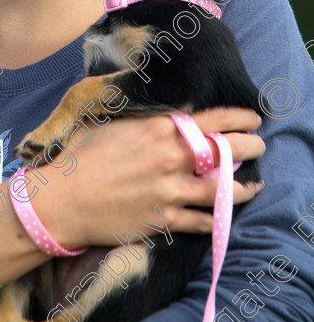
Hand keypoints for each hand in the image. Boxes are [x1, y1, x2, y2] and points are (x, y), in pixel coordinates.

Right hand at [34, 107, 264, 248]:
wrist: (62, 199)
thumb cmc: (80, 154)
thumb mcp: (109, 119)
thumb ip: (141, 110)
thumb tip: (161, 100)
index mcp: (158, 128)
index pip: (212, 119)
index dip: (239, 117)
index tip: (252, 117)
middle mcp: (170, 159)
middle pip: (226, 151)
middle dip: (249, 146)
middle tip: (258, 145)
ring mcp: (169, 191)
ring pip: (222, 189)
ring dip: (243, 185)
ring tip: (254, 183)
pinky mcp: (163, 219)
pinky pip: (202, 221)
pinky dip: (218, 218)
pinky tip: (225, 214)